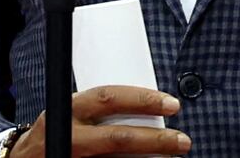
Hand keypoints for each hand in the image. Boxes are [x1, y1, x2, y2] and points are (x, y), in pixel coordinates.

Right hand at [9, 85, 190, 156]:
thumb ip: (100, 112)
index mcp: (69, 109)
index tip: (172, 105)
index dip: (142, 100)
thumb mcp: (71, 113)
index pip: (108, 98)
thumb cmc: (56, 131)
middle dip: (154, 140)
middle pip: (116, 138)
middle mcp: (67, 135)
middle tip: (182, 141)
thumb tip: (148, 109)